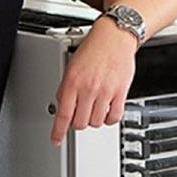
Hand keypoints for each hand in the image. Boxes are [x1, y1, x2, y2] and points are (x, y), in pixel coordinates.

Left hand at [50, 17, 136, 145]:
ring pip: (96, 122)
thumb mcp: (71, 66)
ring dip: (93, 119)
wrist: (114, 37)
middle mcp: (88, 88)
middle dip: (77, 123)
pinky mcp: (120, 92)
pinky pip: (114, 117)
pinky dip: (109, 118)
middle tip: (79, 116)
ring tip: (94, 108)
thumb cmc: (93, 48)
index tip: (56, 140)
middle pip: (80, 123)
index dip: (58, 131)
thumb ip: (66, 88)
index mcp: (72, 81)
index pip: (63, 114)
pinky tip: (107, 111)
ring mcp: (105, 91)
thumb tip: (63, 106)